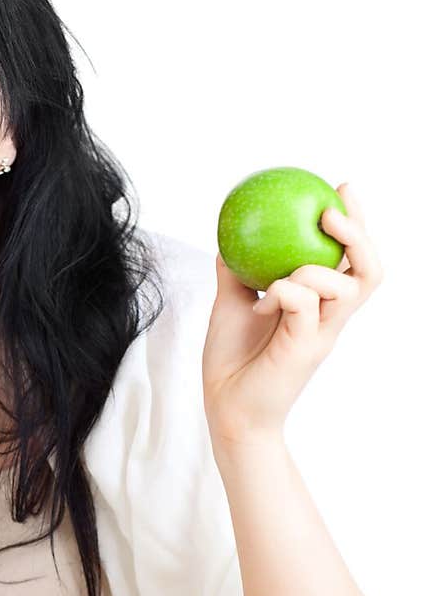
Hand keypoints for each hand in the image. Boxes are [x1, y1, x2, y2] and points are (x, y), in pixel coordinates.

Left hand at [202, 183, 382, 447]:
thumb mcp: (230, 306)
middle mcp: (329, 319)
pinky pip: (304, 303)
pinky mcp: (305, 349)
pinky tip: (262, 301)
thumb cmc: (232, 361)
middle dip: (359, 234)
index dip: (356, 223)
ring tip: (287, 269)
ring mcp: (321, 334)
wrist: (226, 408)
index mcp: (319, 305)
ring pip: (346, 287)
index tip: (341, 188)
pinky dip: (284, 290)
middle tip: (331, 210)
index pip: (352, 260)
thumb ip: (238, 273)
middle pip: (369, 271)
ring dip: (316, 267)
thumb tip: (229, 236)